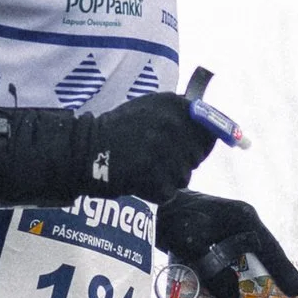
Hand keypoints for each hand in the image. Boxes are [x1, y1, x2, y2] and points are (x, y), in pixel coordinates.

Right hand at [72, 93, 220, 204]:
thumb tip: (211, 125)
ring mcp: (164, 152)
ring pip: (184, 176)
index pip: (210, 129)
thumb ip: (179, 112)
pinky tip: (140, 180)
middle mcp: (173, 126)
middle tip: (158, 159)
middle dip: (182, 161)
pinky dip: (157, 192)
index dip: (205, 142)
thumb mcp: (149, 106)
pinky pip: (169, 192)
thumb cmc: (119, 128)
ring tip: (147, 168)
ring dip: (169, 178)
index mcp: (174, 105)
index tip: (197, 148)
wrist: (87, 149)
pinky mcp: (155, 177)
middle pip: (197, 156)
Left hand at [155, 192, 297, 297]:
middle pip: (263, 256)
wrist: (151, 207)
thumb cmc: (174, 218)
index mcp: (243, 218)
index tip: (297, 291)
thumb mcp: (194, 244)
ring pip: (247, 261)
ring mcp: (228, 231)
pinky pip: (231, 262)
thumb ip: (214, 271)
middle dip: (271, 279)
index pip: (271, 248)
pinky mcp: (215, 240)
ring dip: (251, 281)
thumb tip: (233, 297)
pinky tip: (231, 297)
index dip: (284, 270)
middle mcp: (240, 224)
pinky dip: (234, 278)